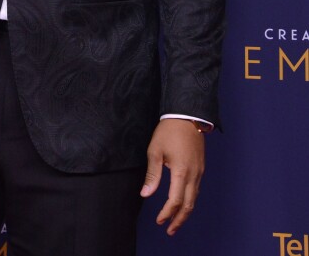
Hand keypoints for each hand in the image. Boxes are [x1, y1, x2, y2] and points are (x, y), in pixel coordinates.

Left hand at [140, 118, 204, 234]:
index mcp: (181, 171)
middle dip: (179, 219)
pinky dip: (190, 200)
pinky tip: (183, 203)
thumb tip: (146, 194)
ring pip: (194, 198)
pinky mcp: (200, 167)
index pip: (175, 200)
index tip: (159, 221)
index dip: (167, 213)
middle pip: (189, 204)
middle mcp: (194, 174)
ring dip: (185, 212)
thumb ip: (152, 175)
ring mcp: (199, 171)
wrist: (186, 115)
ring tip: (176, 221)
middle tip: (170, 230)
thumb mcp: (155, 151)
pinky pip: (196, 189)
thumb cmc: (168, 131)